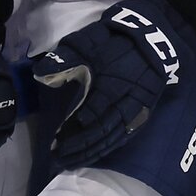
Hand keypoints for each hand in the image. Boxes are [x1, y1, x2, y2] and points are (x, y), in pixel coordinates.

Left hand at [32, 0, 183, 169]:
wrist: (155, 33)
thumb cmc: (116, 37)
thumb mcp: (87, 41)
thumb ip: (65, 59)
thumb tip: (41, 75)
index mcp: (108, 85)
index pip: (88, 118)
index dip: (71, 133)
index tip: (54, 144)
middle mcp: (124, 100)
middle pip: (100, 133)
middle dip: (79, 149)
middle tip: (60, 160)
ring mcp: (137, 106)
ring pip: (114, 136)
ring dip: (94, 151)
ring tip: (74, 161)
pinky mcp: (146, 107)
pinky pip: (129, 132)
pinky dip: (113, 144)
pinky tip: (100, 151)